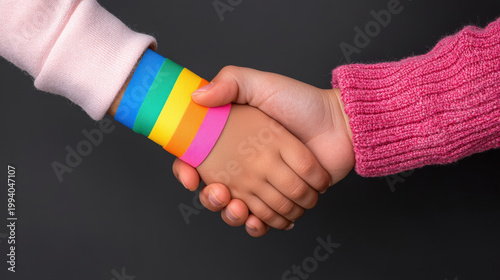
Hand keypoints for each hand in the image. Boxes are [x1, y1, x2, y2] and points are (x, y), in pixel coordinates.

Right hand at [174, 66, 354, 236]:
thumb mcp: (262, 83)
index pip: (195, 160)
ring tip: (242, 209)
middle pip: (213, 193)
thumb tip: (196, 96)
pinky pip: (262, 222)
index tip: (191, 177)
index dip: (185, 172)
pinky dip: (257, 226)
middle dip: (210, 200)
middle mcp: (242, 165)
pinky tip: (257, 221)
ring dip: (232, 215)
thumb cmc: (301, 102)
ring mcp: (261, 186)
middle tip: (221, 193)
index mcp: (230, 141)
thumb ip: (230, 82)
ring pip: (235, 211)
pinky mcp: (282, 201)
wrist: (340, 125)